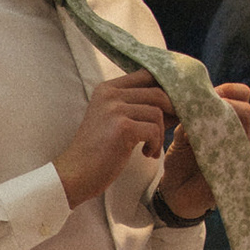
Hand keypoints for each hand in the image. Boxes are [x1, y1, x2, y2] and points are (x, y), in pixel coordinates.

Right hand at [54, 70, 174, 208]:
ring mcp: (115, 110)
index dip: (165, 89)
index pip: (147, 74)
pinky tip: (145, 154)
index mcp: (107, 89)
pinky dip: (155, 145)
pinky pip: (154, 130)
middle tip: (164, 131)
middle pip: (157, 93)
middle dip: (169, 113)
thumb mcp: (112, 120)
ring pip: (158, 113)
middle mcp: (110, 95)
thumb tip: (175, 102)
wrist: (74, 175)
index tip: (169, 108)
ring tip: (149, 148)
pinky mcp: (122, 128)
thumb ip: (136, 106)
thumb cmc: (96, 152)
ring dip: (159, 134)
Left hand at [156, 81, 249, 219]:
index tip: (206, 92)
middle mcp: (239, 135)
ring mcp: (238, 152)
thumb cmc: (181, 161)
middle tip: (200, 109)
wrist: (176, 194)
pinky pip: (232, 151)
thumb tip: (192, 105)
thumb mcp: (182, 133)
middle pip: (246, 109)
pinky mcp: (232, 169)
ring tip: (195, 125)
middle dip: (224, 104)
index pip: (241, 95)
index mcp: (229, 121)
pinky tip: (194, 141)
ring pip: (243, 128)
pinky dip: (214, 143)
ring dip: (219, 123)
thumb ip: (189, 117)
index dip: (227, 89)